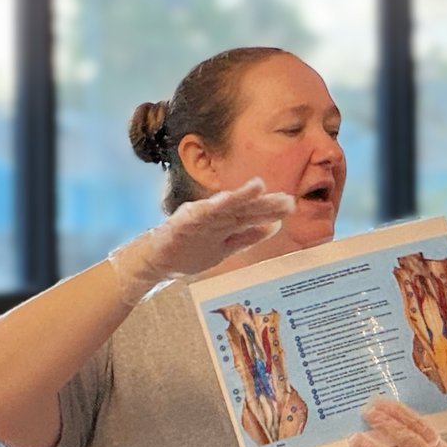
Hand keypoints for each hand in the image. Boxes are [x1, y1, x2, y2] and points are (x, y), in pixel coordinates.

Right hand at [107, 177, 294, 306]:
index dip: (270, 210)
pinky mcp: (181, 225)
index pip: (251, 215)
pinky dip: (209, 208)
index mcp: (225, 222)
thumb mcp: (225, 246)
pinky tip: (222, 200)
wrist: (156, 260)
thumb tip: (275, 227)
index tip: (290, 205)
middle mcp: (214, 217)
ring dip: (239, 197)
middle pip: (242, 209)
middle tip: (285, 199)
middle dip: (262, 204)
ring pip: (222, 208)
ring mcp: (197, 220)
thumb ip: (248, 236)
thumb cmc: (190, 250)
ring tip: (258, 186)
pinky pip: (197, 217)